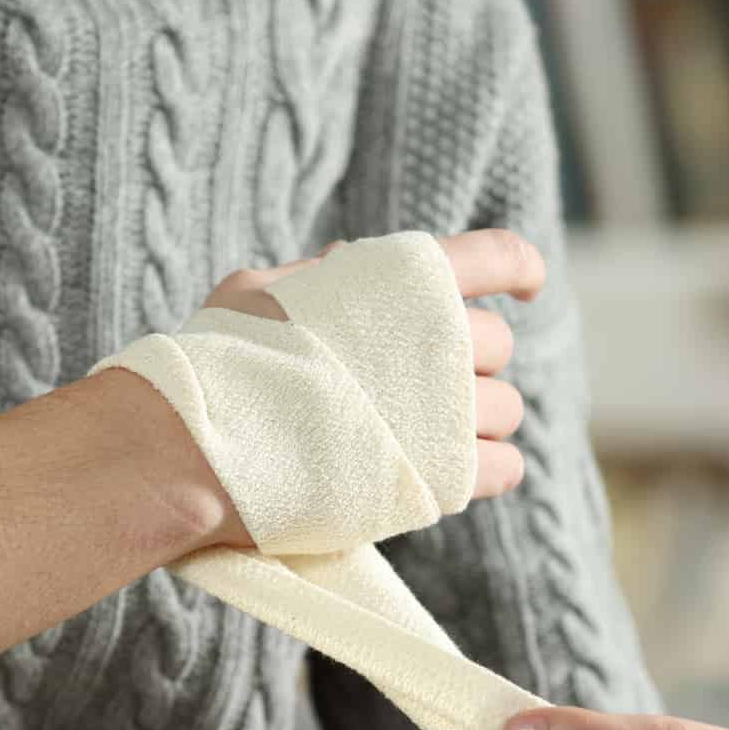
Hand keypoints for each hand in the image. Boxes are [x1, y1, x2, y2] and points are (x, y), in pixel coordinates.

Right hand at [204, 228, 538, 527]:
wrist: (204, 448)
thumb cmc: (218, 366)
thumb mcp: (257, 292)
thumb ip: (315, 278)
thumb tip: (347, 262)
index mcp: (402, 279)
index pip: (496, 254)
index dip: (519, 267)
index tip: (524, 287)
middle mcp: (440, 336)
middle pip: (497, 341)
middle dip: (469, 361)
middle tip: (422, 387)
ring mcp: (451, 408)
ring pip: (507, 409)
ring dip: (477, 422)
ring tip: (425, 439)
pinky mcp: (451, 474)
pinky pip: (507, 467)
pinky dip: (488, 471)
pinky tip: (453, 475)